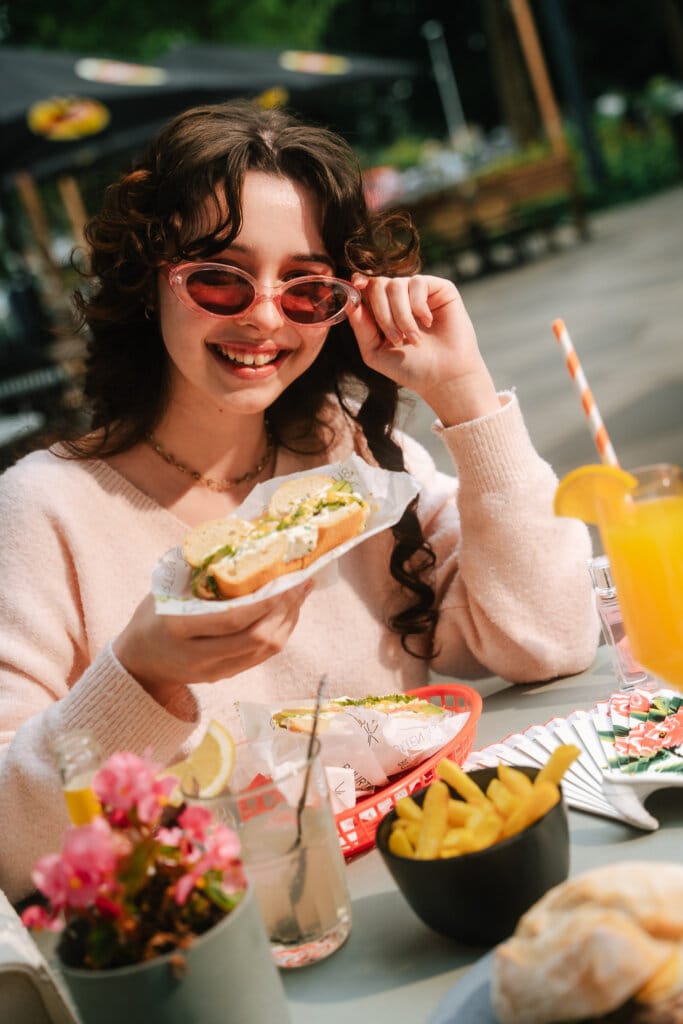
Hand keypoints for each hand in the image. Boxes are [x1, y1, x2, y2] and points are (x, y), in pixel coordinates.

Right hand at [113, 582, 312, 707]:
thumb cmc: (153, 615)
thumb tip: (240, 540)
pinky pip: (262, 657)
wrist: (139, 661)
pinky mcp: (224, 677)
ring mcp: (212, 671)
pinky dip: (280, 632)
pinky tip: (288, 612)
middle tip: (302, 582)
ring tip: (300, 593)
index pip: (232, 619)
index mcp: (178, 628)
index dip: (264, 601)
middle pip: (256, 638)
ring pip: (265, 651)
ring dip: (288, 620)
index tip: (285, 578)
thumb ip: (199, 572)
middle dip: (285, 609)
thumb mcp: (167, 589)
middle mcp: (197, 655)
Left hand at [347, 273, 499, 424]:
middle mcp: (400, 299)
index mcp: (383, 311)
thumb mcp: (375, 352)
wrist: (444, 377)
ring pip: (396, 284)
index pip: (366, 289)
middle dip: (382, 313)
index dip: (359, 284)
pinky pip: (417, 282)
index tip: (355, 285)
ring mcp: (419, 292)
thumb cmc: (411, 368)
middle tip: (396, 339)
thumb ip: (361, 328)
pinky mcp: (440, 289)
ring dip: (401, 315)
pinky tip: (427, 322)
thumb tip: (351, 303)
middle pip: (378, 284)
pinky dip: (418, 305)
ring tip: (413, 339)